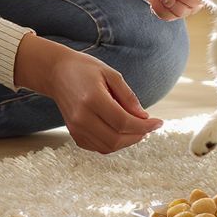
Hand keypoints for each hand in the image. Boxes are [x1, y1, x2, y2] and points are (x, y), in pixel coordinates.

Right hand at [14, 34, 162, 153]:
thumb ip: (128, 96)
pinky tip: (121, 131)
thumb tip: (144, 117)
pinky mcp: (74, 134)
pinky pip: (98, 147)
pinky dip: (113, 143)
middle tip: (149, 127)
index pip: (123, 122)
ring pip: (108, 147)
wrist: (56, 73)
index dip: (144, 126)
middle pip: (116, 139)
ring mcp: (75, 128)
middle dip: (138, 136)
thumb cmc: (85, 69)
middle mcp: (81, 117)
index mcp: (92, 99)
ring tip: (137, 129)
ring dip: (127, 141)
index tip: (159, 122)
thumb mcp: (111, 74)